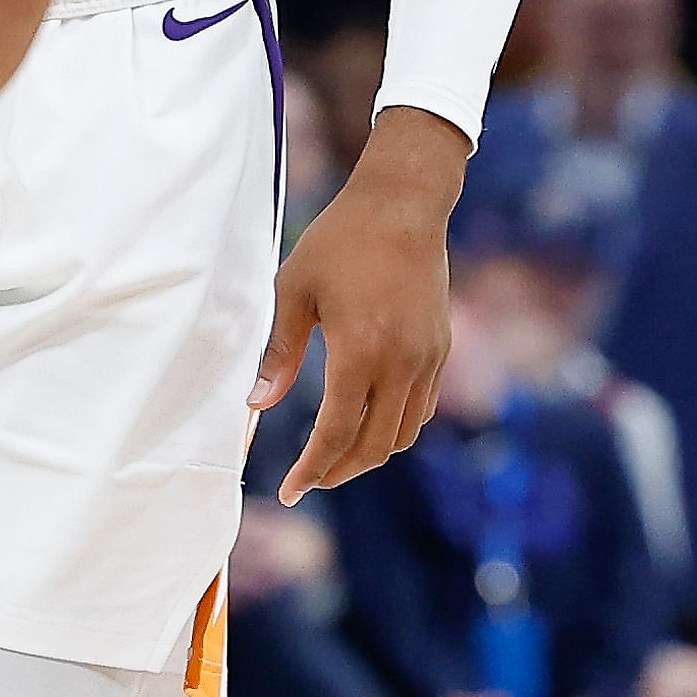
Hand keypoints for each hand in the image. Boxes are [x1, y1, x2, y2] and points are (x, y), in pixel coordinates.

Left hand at [256, 106, 466, 503]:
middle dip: (338, 471)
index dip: (310, 470)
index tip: (288, 491)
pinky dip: (396, 428)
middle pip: (373, 447)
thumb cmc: (340, 241)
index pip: (336, 436)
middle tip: (309, 479)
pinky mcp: (441, 348)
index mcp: (360, 353)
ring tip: (337, 456)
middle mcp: (401, 364)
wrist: (403, 204)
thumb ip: (278, 353)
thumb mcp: (295, 290)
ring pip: (404, 434)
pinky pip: (422, 408)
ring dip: (370, 454)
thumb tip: (256, 406)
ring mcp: (428, 358)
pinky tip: (371, 422)